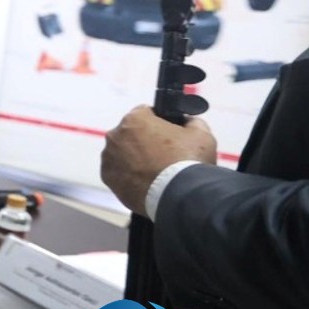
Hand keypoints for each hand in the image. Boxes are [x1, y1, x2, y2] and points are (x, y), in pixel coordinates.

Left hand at [101, 105, 216, 215]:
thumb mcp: (200, 133)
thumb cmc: (187, 160)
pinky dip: (129, 175)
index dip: (159, 121)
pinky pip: (118, 171)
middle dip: (145, 141)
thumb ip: (192, 122)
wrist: (177, 194)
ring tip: (155, 170)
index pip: (146, 113)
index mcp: (134, 119)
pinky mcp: (107, 178)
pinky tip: (146, 181)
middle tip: (163, 154)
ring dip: (135, 158)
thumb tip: (188, 121)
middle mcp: (115, 136)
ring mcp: (108, 158)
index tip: (168, 132)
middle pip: (132, 134)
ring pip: (123, 153)